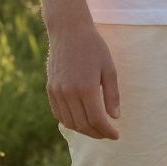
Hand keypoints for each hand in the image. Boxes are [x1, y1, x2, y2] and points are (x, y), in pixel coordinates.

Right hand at [48, 24, 119, 139]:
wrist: (68, 31)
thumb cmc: (93, 47)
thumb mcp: (109, 69)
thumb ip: (112, 95)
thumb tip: (115, 117)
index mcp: (86, 88)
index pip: (97, 120)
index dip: (107, 132)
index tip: (116, 135)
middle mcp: (69, 92)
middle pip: (83, 125)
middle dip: (97, 134)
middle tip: (107, 134)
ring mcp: (57, 91)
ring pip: (69, 122)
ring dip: (83, 130)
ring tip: (95, 129)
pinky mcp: (50, 89)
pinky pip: (59, 113)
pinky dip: (70, 122)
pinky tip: (80, 121)